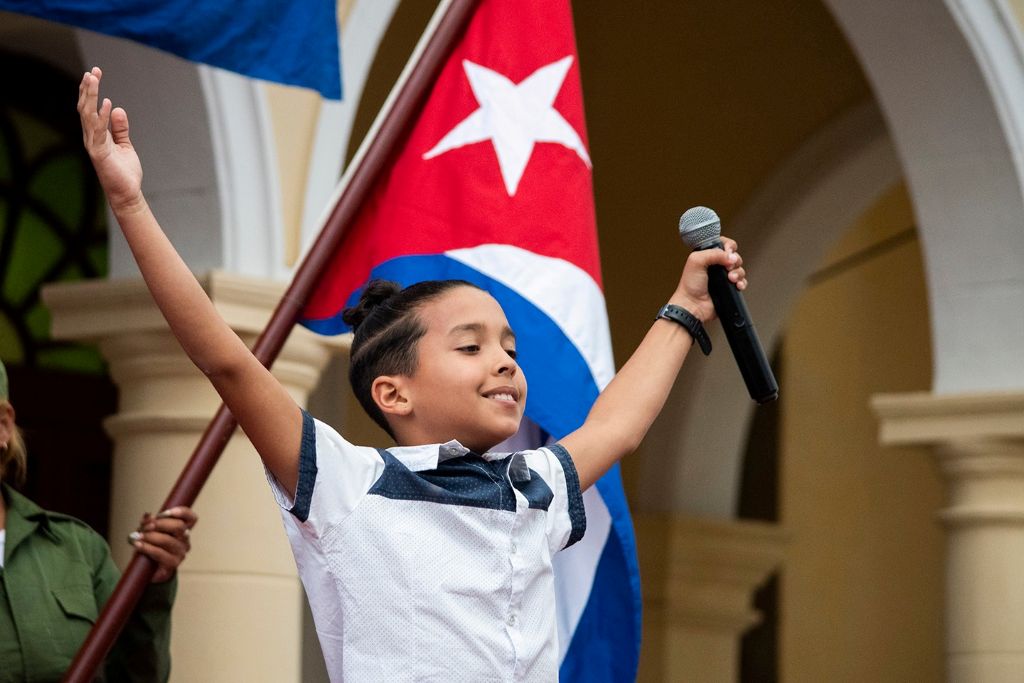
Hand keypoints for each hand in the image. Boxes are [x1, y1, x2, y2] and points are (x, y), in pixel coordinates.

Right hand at [77, 66, 143, 213]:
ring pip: (88, 116)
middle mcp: (91, 137)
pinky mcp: (100, 153)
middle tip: (93, 71)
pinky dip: (102, 117)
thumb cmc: (124, 171)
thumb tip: (118, 109)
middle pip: (85, 108)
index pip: (89, 108)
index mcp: (96, 134)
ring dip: (90, 96)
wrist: (126, 193)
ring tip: (93, 79)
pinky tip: (107, 103)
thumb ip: (120, 128)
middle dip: (88, 88)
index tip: (95, 73)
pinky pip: (99, 132)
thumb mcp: (125, 145)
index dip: (90, 91)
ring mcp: (94, 145)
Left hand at [128, 506, 198, 583]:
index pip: (191, 518)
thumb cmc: (151, 548)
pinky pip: (159, 553)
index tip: (166, 512)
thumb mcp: (149, 532)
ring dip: (150, 536)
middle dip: (160, 524)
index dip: (182, 512)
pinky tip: (138, 545)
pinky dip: (147, 548)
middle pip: (179, 527)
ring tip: (138, 536)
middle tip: (146, 526)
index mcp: (182, 531)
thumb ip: (149, 523)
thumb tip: (147, 514)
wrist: (149, 571)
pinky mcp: (172, 564)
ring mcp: (180, 553)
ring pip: (168, 540)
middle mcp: (185, 541)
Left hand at [671, 236, 746, 322]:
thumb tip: (730, 256)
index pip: (723, 244)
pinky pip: (742, 282)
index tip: (728, 251)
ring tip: (731, 279)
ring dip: (738, 273)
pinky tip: (737, 285)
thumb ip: (713, 253)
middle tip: (728, 267)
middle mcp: (716, 266)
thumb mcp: (696, 261)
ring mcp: (723, 277)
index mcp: (707, 256)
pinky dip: (742, 282)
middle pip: (734, 256)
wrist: (693, 306)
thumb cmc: (690, 286)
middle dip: (735, 260)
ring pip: (739, 269)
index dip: (728, 246)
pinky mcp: (729, 288)